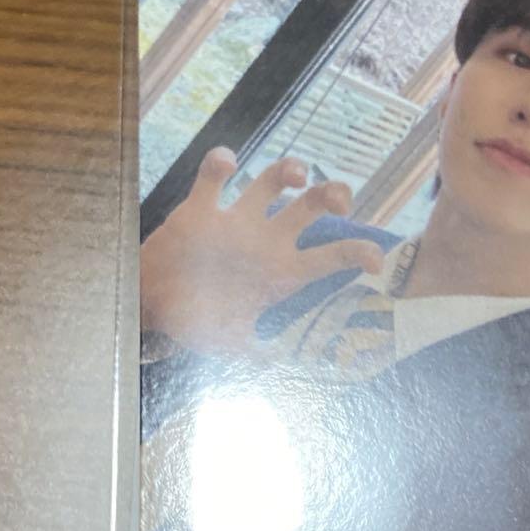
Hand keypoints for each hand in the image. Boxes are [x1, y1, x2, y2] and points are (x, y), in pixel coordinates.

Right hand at [140, 147, 384, 354]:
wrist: (153, 306)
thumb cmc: (198, 322)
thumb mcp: (231, 344)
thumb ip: (254, 353)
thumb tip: (276, 366)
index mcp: (282, 271)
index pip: (330, 257)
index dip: (358, 253)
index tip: (376, 260)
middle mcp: (265, 240)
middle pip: (310, 206)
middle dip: (331, 195)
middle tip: (340, 201)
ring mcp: (235, 222)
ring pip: (271, 181)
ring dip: (287, 171)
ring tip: (295, 175)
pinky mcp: (200, 210)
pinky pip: (213, 178)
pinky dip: (219, 163)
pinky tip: (226, 163)